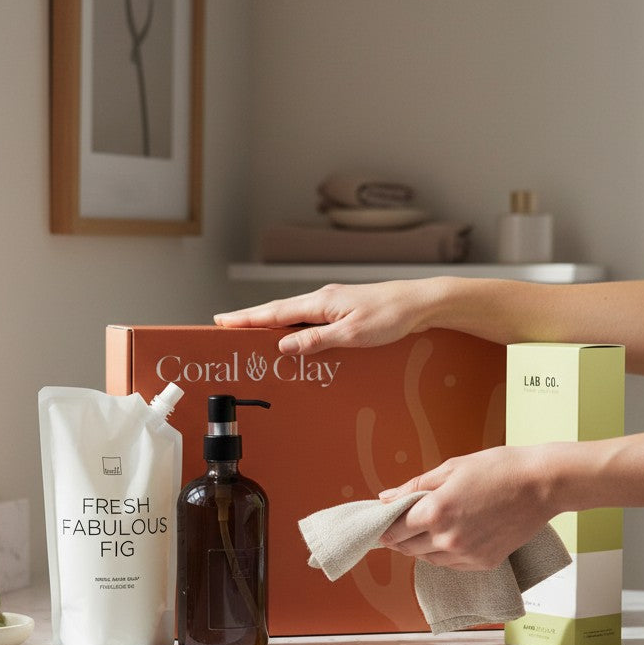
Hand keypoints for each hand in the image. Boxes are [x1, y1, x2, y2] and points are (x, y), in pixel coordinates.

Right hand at [214, 280, 441, 353]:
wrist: (421, 303)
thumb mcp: (352, 335)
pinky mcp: (343, 308)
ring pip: (292, 313)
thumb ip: (317, 341)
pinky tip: (291, 333)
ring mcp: (332, 302)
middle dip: (250, 318)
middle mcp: (322, 298)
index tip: (222, 321)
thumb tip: (284, 346)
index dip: (247, 318)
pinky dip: (292, 324)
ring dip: (270, 321)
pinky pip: (308, 317)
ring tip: (250, 329)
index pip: (274, 312)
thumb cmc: (391, 316)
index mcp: (320, 302)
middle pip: (277, 310)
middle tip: (225, 324)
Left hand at [377, 445, 556, 570]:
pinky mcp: (484, 563)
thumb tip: (385, 498)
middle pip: (407, 548)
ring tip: (429, 526)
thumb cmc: (499, 469)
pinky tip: (449, 536)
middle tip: (401, 523)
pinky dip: (443, 554)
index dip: (384, 527)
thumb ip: (414, 487)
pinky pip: (450, 565)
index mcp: (436, 512)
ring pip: (427, 559)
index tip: (381, 521)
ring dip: (420, 546)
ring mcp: (467, 555)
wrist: (543, 484)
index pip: (393, 531)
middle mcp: (448, 539)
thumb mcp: (450, 468)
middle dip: (399, 537)